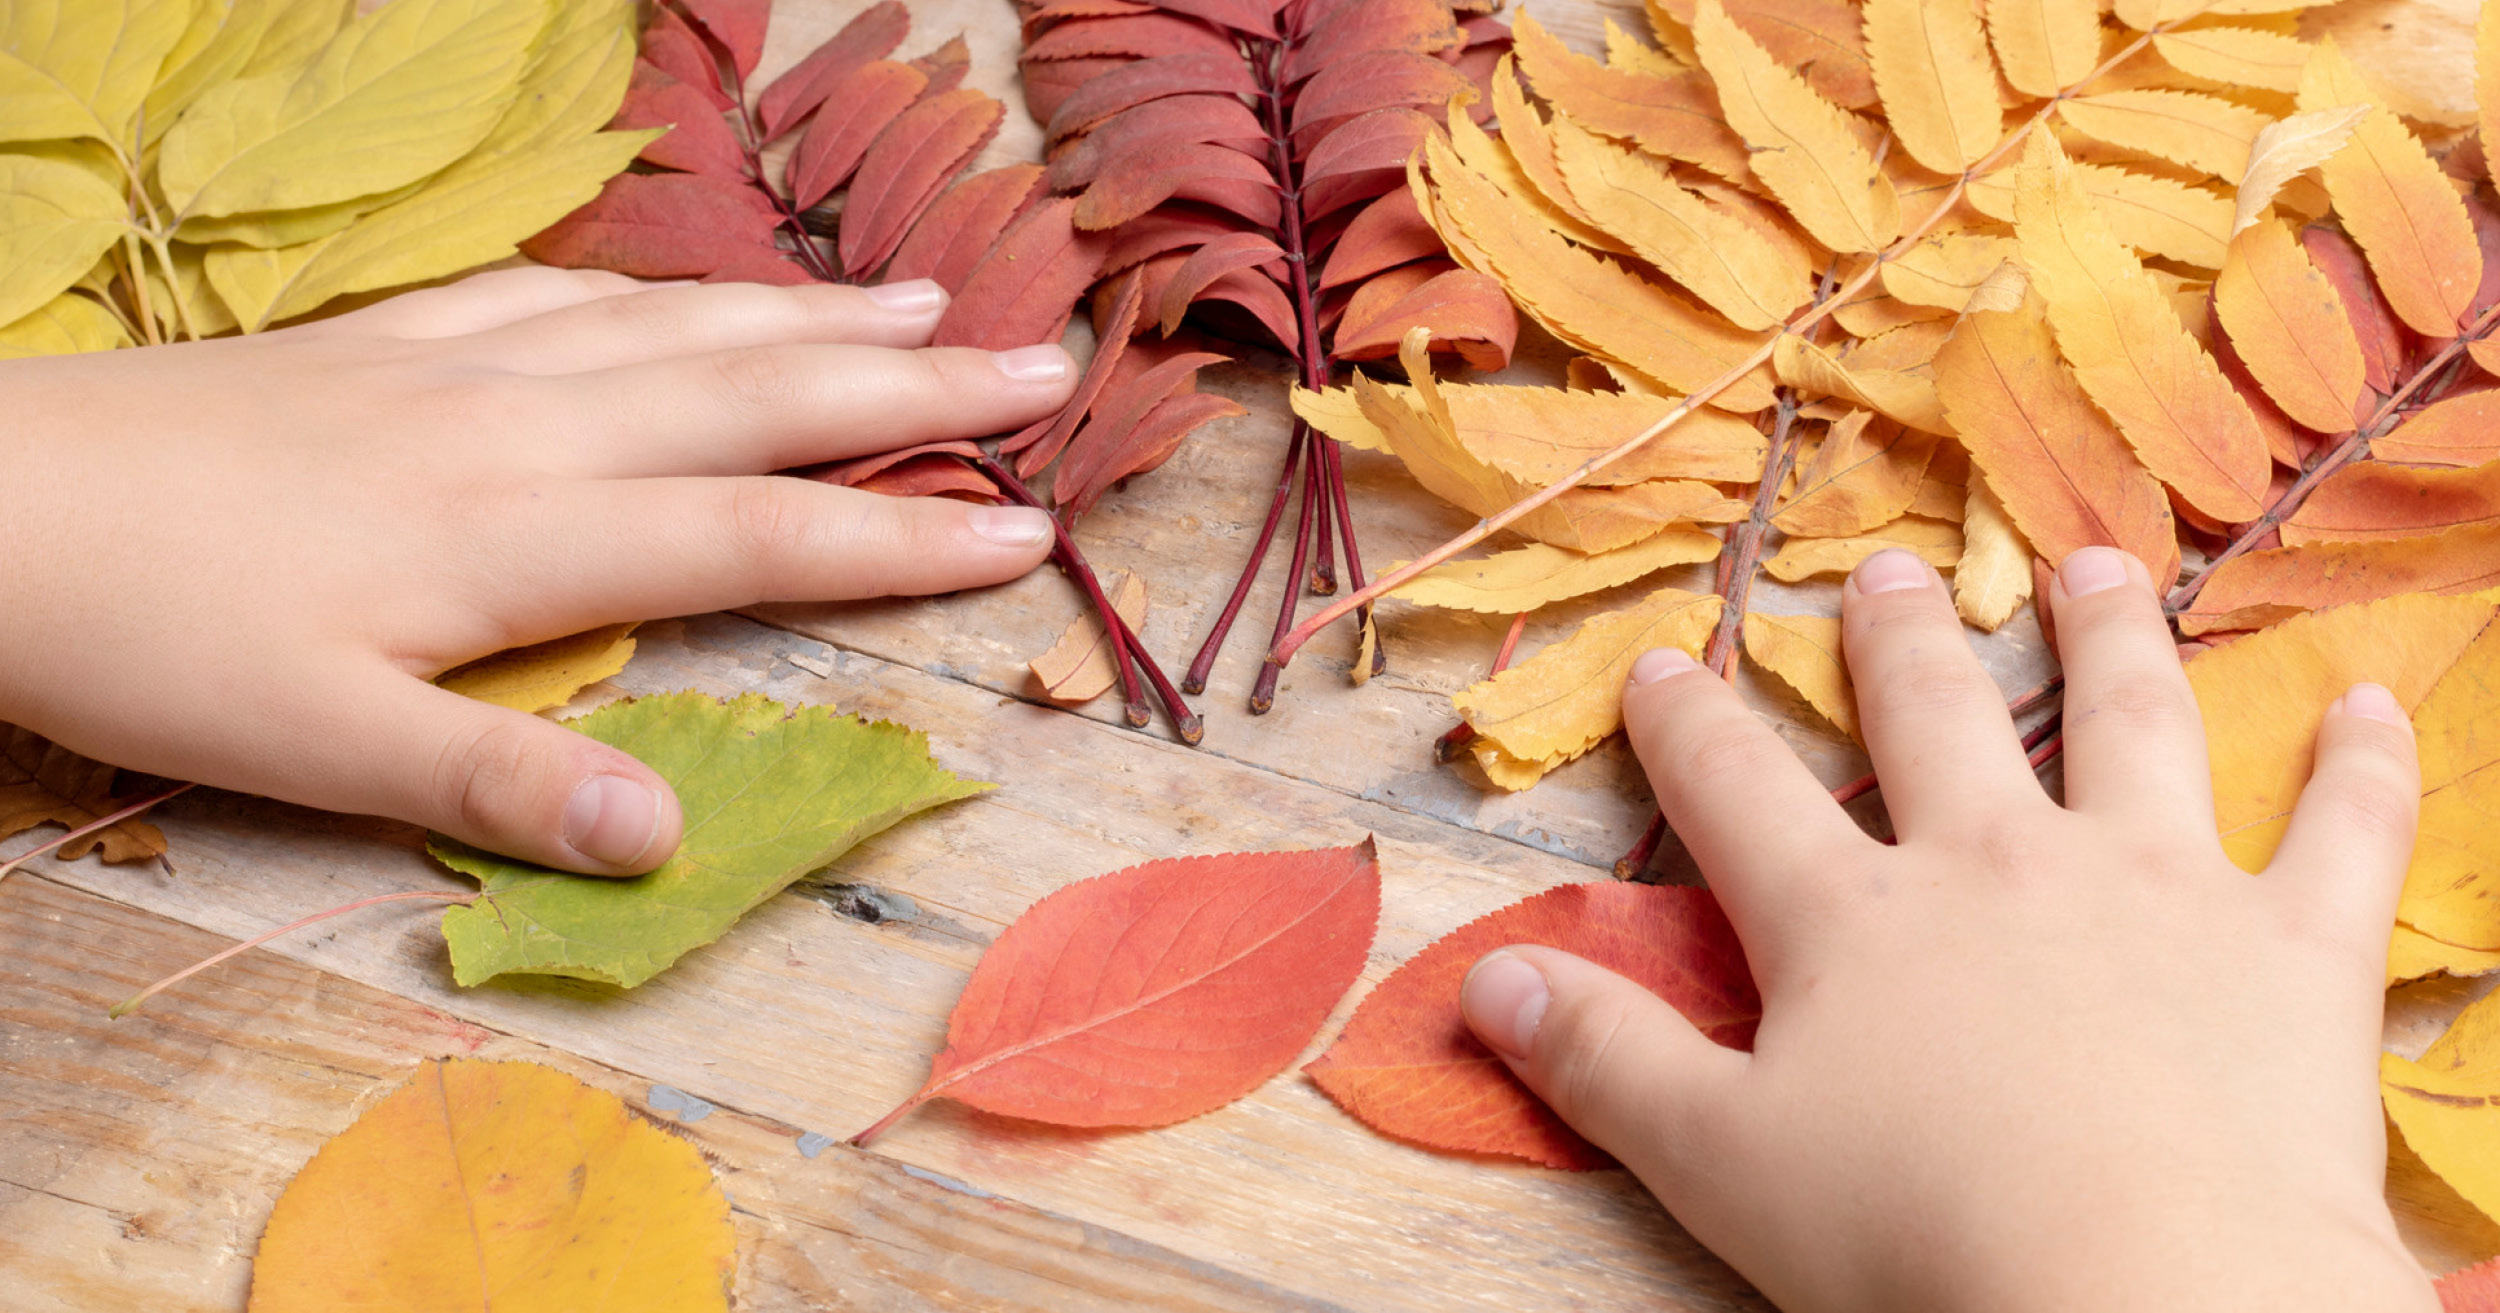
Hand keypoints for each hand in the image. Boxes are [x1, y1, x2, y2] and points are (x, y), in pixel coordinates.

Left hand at [0, 270, 1073, 875]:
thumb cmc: (149, 638)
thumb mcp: (318, 748)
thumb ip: (500, 785)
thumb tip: (666, 835)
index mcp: (521, 536)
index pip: (757, 531)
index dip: (903, 535)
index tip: (1033, 532)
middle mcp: (520, 429)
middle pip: (751, 395)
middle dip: (909, 389)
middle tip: (1044, 363)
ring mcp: (456, 368)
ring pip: (672, 326)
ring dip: (807, 317)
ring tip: (918, 304)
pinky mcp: (389, 339)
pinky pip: (561, 291)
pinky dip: (655, 284)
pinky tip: (687, 285)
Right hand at [1460, 547, 2436, 1310]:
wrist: (2146, 1294)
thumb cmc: (1913, 1237)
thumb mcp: (1718, 1161)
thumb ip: (1602, 1059)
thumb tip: (1479, 978)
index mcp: (1852, 920)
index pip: (1739, 795)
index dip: (1689, 725)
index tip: (1661, 659)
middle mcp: (1999, 864)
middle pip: (1937, 719)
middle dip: (1901, 640)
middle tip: (1889, 570)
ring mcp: (2155, 887)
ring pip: (2130, 725)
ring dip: (2110, 640)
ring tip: (2096, 570)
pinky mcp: (2291, 944)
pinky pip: (2340, 832)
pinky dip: (2361, 767)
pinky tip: (2372, 704)